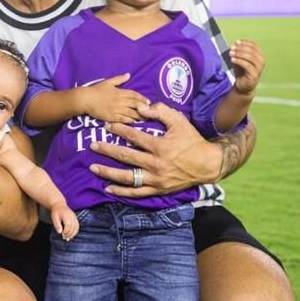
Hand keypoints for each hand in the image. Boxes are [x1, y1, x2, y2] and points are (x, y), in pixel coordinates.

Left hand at [50, 204, 78, 240]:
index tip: (62, 235)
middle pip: (73, 227)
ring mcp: (75, 217)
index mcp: (66, 215)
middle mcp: (72, 216)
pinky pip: (77, 226)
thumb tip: (59, 232)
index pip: (68, 225)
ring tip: (68, 238)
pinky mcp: (75, 219)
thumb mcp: (54, 218)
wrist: (59, 205)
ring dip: (73, 234)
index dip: (66, 232)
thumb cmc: (56, 212)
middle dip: (69, 234)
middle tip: (64, 238)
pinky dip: (75, 231)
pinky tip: (71, 235)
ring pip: (76, 227)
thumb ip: (57, 225)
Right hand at [80, 74, 149, 123]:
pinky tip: (134, 123)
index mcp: (120, 92)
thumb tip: (128, 74)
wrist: (85, 99)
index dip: (142, 98)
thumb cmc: (96, 90)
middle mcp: (120, 101)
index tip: (148, 102)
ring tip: (146, 119)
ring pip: (131, 113)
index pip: (134, 95)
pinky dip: (129, 121)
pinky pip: (123, 119)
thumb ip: (119, 79)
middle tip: (151, 112)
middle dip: (144, 108)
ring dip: (139, 116)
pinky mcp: (111, 117)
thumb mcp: (108, 82)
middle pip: (135, 105)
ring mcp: (116, 109)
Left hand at [88, 103, 221, 196]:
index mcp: (160, 146)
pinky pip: (136, 193)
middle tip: (92, 145)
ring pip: (127, 177)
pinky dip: (121, 192)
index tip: (107, 126)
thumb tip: (141, 108)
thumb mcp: (179, 121)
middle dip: (107, 150)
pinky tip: (108, 188)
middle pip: (126, 156)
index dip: (119, 130)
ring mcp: (156, 179)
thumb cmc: (191, 140)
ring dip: (108, 172)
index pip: (133, 136)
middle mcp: (156, 164)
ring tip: (93, 167)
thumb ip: (161, 111)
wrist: (207, 164)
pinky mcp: (158, 190)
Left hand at [229, 39, 264, 94]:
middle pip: (252, 50)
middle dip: (241, 48)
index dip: (245, 42)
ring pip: (250, 57)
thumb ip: (238, 51)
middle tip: (232, 48)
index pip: (254, 45)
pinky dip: (239, 61)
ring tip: (231, 53)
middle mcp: (261, 61)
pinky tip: (232, 59)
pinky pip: (247, 65)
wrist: (243, 86)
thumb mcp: (239, 59)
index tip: (236, 42)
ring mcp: (259, 68)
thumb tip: (236, 43)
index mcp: (259, 55)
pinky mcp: (254, 75)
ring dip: (239, 54)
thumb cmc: (242, 72)